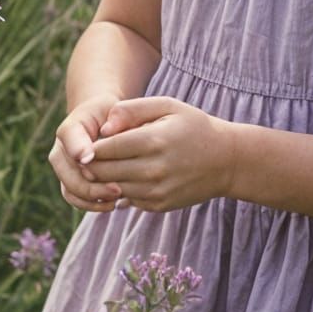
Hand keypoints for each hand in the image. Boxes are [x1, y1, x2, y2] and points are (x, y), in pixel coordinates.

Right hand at [48, 92, 126, 213]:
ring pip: (70, 190)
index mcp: (69, 129)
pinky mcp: (70, 182)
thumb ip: (112, 123)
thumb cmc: (115, 116)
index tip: (93, 160)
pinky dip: (91, 205)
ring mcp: (63, 168)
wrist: (105, 120)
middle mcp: (60, 150)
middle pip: (69, 173)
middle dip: (92, 186)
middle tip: (117, 189)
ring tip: (115, 200)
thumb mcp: (117, 112)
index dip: (79, 150)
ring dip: (92, 199)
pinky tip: (111, 204)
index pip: (70, 138)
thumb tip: (90, 155)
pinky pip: (75, 199)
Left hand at [85, 95, 234, 213]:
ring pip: (112, 189)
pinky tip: (125, 177)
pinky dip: (121, 190)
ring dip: (103, 180)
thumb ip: (132, 110)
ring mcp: (157, 191)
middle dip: (91, 165)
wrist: (226, 160)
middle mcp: (154, 170)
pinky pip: (128, 200)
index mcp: (153, 141)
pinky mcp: (159, 205)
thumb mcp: (167, 106)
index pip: (105, 149)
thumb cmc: (193, 127)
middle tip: (87, 157)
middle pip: (104, 172)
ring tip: (104, 166)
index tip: (86, 143)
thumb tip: (103, 128)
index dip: (89, 148)